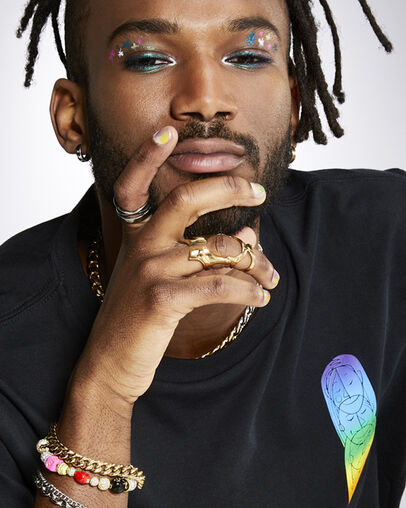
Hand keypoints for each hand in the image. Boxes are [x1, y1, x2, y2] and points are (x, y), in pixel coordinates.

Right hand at [74, 126, 277, 405]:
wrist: (111, 363)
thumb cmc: (140, 318)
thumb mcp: (165, 279)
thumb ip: (200, 252)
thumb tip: (245, 235)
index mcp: (137, 236)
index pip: (134, 184)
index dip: (147, 155)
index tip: (168, 133)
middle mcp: (141, 245)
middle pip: (188, 198)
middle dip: (229, 187)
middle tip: (258, 192)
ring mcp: (150, 269)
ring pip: (220, 248)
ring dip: (256, 262)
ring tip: (271, 278)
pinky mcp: (163, 298)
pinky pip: (221, 284)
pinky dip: (249, 290)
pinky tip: (261, 298)